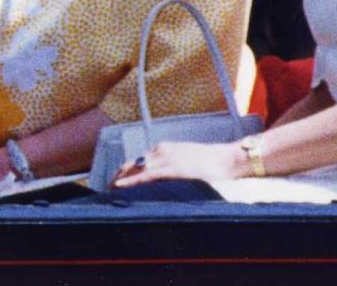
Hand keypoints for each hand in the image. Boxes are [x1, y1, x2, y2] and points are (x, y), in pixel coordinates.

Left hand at [112, 141, 242, 188]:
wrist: (228, 159)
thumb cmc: (213, 162)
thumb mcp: (189, 160)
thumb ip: (175, 164)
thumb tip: (169, 174)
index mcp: (166, 147)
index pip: (140, 159)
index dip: (126, 169)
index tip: (117, 178)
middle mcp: (162, 150)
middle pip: (133, 163)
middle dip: (119, 174)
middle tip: (108, 186)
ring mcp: (166, 159)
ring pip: (135, 169)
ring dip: (121, 179)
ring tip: (109, 190)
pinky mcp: (171, 170)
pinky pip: (145, 176)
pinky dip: (130, 181)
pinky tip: (119, 187)